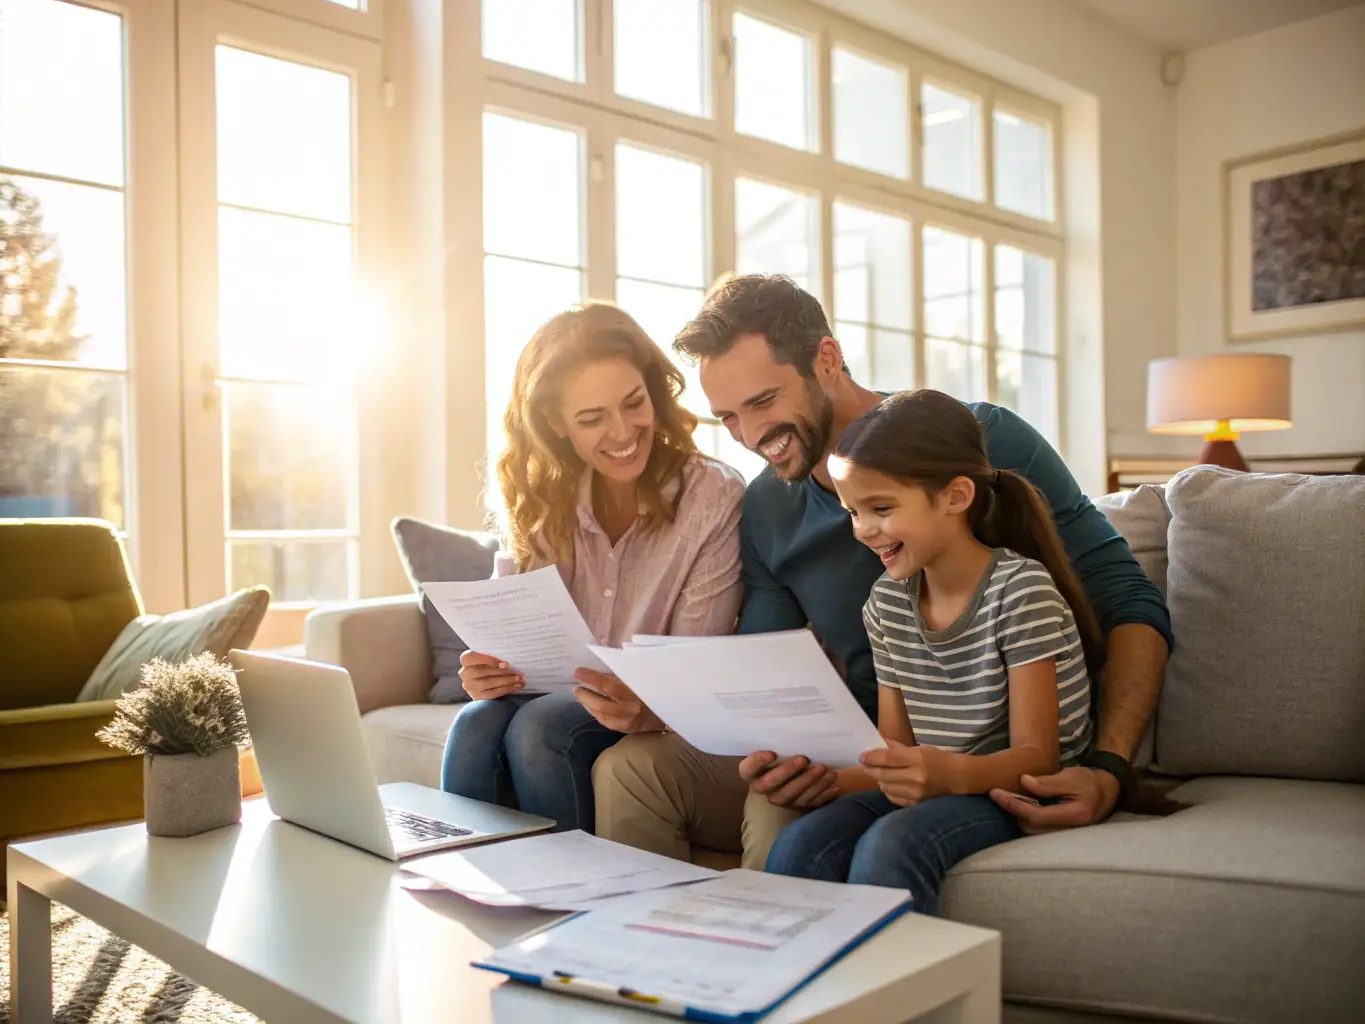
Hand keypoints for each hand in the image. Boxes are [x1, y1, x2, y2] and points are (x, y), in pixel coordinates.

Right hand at [459, 650, 523, 699]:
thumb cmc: (491, 662)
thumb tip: (509, 661)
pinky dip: (506, 690)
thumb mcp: (491, 656)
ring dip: (507, 682)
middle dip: (503, 673)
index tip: (506, 664)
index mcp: (466, 659)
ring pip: (488, 684)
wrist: (486, 676)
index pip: (472, 657)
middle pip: (482, 672)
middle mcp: (464, 673)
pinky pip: (492, 693)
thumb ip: (496, 656)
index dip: (489, 660)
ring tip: (520, 680)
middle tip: (519, 673)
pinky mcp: (476, 696)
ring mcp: (469, 686)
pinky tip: (516, 687)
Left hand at [572, 669, 664, 733]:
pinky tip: (590, 707)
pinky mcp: (626, 729)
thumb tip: (601, 672)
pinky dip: (596, 713)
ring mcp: (627, 722)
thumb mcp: (640, 678)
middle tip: (576, 687)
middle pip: (600, 703)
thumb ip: (622, 676)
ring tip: (580, 695)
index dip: (591, 678)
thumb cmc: (654, 688)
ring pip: (601, 714)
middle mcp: (630, 709)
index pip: (607, 685)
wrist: (668, 711)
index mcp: (634, 693)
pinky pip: (606, 722)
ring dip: (587, 704)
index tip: (579, 671)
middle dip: (585, 694)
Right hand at [738, 751, 839, 808]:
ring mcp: (783, 800)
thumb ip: (776, 743)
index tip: (772, 752)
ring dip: (812, 783)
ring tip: (826, 769)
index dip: (758, 762)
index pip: (748, 769)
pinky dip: (825, 793)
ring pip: (796, 796)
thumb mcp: (773, 747)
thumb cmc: (778, 756)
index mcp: (752, 773)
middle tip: (804, 759)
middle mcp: (764, 789)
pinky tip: (834, 784)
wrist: (786, 775)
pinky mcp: (800, 806)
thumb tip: (789, 723)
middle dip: (790, 772)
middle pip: (773, 784)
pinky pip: (813, 803)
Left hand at [861, 741, 954, 805]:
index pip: (888, 758)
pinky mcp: (917, 804)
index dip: (872, 757)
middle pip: (884, 775)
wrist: (959, 778)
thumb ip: (898, 748)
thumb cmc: (939, 760)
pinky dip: (888, 791)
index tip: (861, 756)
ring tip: (880, 774)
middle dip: (871, 769)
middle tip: (866, 766)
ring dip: (879, 780)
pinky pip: (894, 798)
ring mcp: (916, 793)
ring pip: (886, 787)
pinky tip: (889, 785)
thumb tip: (878, 744)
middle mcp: (917, 777)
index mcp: (918, 759)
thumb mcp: (920, 749)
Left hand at [989, 766, 1119, 833]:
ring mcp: (1063, 835)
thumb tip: (1024, 782)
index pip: (1036, 816)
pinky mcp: (1057, 833)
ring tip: (1009, 797)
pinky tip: (1019, 804)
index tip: (995, 792)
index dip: (1013, 805)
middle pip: (1031, 827)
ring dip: (1017, 815)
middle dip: (1013, 811)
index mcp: (1075, 815)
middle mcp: (1069, 830)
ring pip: (1031, 830)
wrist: (1104, 791)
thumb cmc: (1088, 781)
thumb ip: (1048, 782)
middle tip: (1000, 793)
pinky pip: (1036, 829)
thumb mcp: (1071, 776)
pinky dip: (1025, 817)